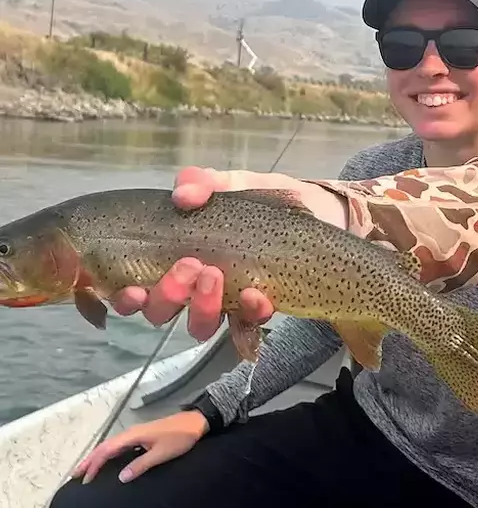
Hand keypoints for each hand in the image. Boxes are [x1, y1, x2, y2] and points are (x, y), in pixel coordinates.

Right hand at [72, 411, 208, 483]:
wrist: (195, 421)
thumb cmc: (179, 437)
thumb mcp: (161, 454)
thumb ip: (140, 465)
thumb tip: (120, 477)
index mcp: (134, 435)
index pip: (107, 450)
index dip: (94, 464)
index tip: (85, 479)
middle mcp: (132, 432)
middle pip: (105, 445)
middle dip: (90, 459)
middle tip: (75, 474)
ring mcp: (137, 432)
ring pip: (111, 444)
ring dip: (97, 456)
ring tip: (86, 469)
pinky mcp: (142, 435)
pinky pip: (119, 444)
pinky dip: (108, 453)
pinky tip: (107, 460)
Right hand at [109, 166, 347, 341]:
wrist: (323, 214)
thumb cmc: (268, 201)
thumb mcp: (236, 182)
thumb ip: (206, 182)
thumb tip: (182, 194)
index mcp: (176, 255)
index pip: (135, 284)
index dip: (124, 294)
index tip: (130, 287)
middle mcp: (193, 285)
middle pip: (160, 310)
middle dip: (167, 294)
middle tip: (189, 266)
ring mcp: (227, 300)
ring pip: (197, 325)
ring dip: (200, 306)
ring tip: (214, 276)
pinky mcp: (260, 308)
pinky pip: (247, 324)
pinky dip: (250, 312)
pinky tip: (259, 294)